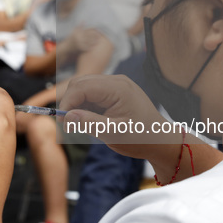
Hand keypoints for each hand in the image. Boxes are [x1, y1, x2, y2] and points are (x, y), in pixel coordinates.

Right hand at [60, 75, 178, 160]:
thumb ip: (89, 122)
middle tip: (67, 124)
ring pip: (85, 86)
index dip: (67, 102)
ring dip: (77, 103)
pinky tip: (90, 119)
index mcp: (118, 88)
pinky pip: (93, 92)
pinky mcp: (116, 90)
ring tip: (79, 124)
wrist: (161, 140)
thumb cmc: (140, 138)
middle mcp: (117, 81)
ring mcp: (117, 84)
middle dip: (70, 102)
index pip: (82, 87)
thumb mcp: (113, 133)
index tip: (61, 122)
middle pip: (81, 83)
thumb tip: (66, 116)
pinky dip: (86, 104)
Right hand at [64, 27, 101, 54]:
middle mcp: (78, 38)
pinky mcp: (79, 48)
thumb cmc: (71, 38)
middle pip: (89, 37)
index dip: (93, 32)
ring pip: (88, 43)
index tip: (98, 32)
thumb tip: (84, 20)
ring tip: (98, 42)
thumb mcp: (74, 31)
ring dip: (94, 42)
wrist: (66, 46)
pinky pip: (86, 48)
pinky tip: (94, 47)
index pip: (87, 32)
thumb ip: (80, 26)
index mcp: (78, 33)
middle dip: (94, 37)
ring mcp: (79, 43)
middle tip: (100, 37)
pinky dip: (90, 47)